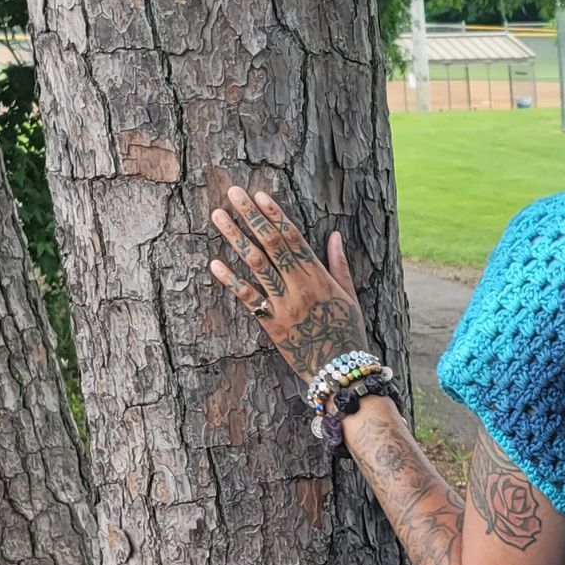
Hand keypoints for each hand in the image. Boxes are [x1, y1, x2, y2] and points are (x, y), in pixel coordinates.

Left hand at [207, 184, 371, 383]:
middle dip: (251, 216)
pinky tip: (214, 263)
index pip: (294, 238)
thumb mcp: (349, 296)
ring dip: (235, 238)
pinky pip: (248, 299)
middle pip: (272, 244)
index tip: (259, 195)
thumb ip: (339, 264)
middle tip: (233, 193)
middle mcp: (300, 287)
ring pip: (256, 265)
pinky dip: (231, 281)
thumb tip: (335, 235)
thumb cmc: (348, 333)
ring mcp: (284, 305)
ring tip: (219, 217)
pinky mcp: (271, 324)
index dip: (275, 215)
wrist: (341, 371)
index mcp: (319, 277)